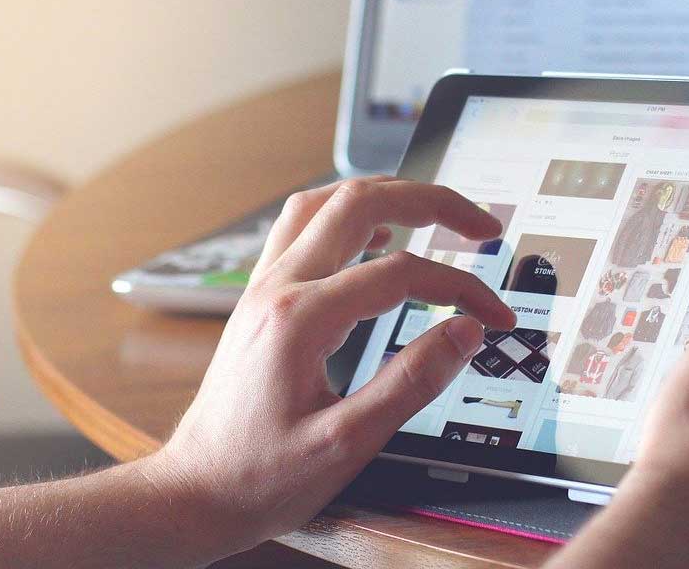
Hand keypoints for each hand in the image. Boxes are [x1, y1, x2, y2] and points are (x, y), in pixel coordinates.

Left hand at [146, 178, 516, 562]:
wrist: (194, 492)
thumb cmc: (259, 476)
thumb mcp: (346, 445)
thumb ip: (410, 384)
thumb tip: (463, 333)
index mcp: (300, 319)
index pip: (400, 273)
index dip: (460, 286)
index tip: (493, 315)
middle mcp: (276, 288)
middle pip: (358, 202)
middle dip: (430, 201)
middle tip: (480, 225)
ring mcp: (263, 287)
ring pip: (324, 202)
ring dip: (385, 195)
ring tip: (433, 210)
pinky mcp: (260, 299)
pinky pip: (301, 227)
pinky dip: (347, 216)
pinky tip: (374, 236)